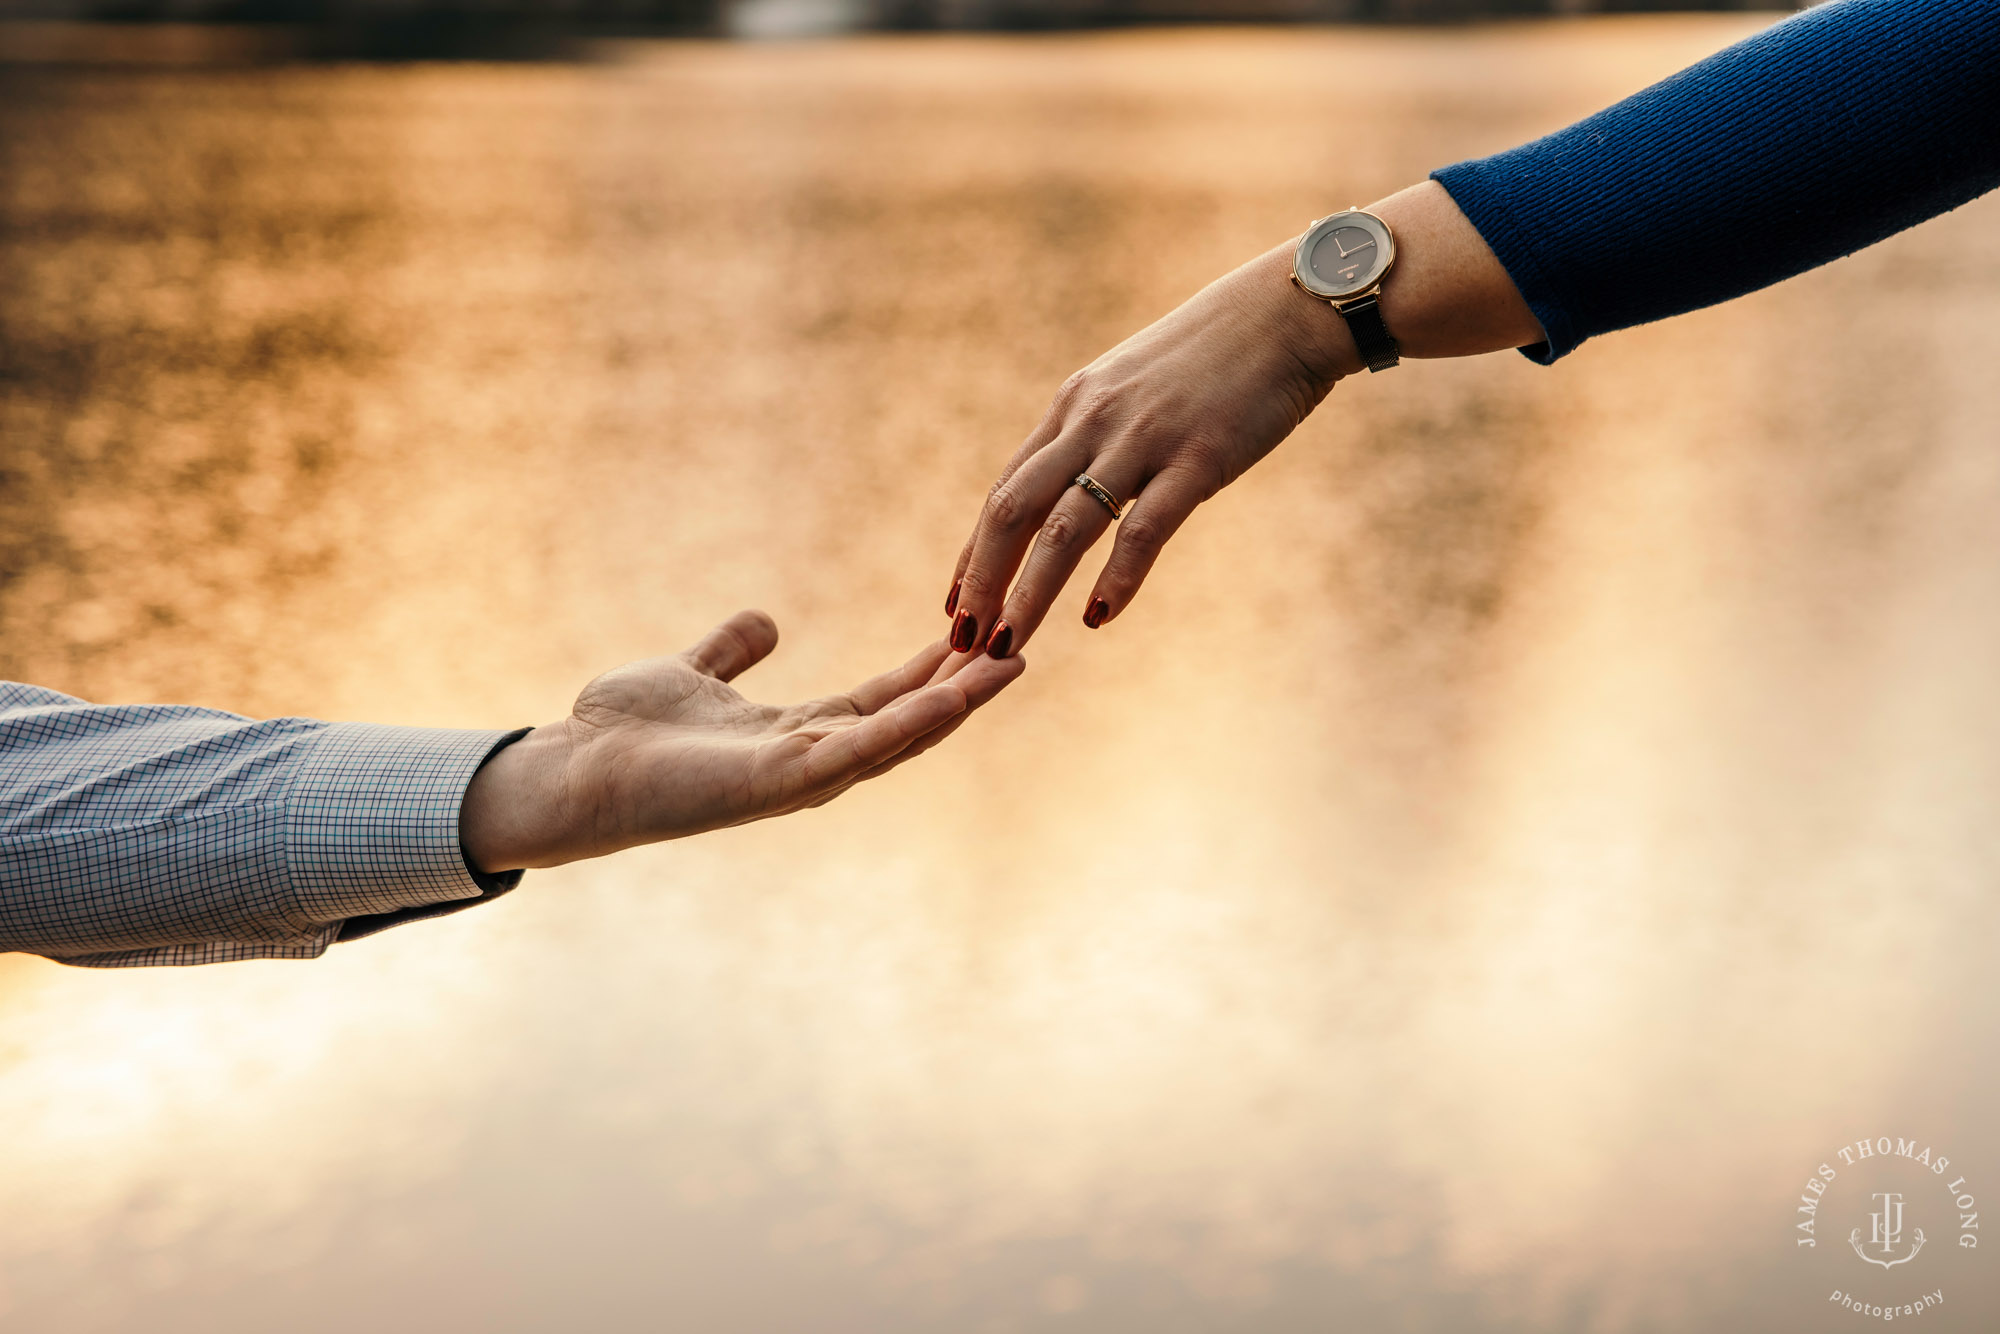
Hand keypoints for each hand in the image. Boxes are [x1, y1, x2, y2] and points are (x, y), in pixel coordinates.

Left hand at [459, 610, 1024, 870]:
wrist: (568, 772)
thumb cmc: (620, 734)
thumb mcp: (689, 673)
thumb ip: (730, 651)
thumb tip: (766, 624)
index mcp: (793, 734)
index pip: (880, 700)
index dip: (931, 670)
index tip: (980, 635)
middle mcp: (806, 760)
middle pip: (904, 721)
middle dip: (962, 688)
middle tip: (1021, 647)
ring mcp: (796, 777)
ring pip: (893, 740)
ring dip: (952, 707)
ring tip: (1007, 668)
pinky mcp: (776, 785)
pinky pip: (854, 753)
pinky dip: (904, 727)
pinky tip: (946, 699)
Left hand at [944, 240, 1348, 656]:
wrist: (1285, 313)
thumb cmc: (1214, 356)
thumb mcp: (1133, 387)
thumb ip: (1097, 435)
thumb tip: (1070, 487)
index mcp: (1074, 407)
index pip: (1005, 490)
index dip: (975, 553)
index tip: (954, 605)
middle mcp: (1093, 422)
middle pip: (1014, 511)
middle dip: (983, 581)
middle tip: (966, 641)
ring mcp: (1142, 440)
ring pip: (1065, 528)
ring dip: (1031, 592)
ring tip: (1010, 646)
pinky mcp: (1196, 459)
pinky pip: (1142, 530)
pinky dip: (1115, 579)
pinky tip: (1098, 618)